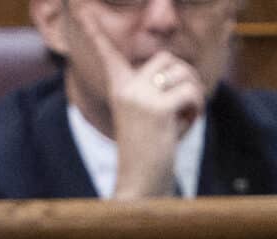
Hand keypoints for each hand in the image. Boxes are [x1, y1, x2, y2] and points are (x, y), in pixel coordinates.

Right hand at [80, 17, 204, 197]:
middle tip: (185, 105)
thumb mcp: (150, 117)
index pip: (107, 52)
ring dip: (194, 96)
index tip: (79, 6)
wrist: (141, 183)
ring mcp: (140, 97)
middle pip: (167, 58)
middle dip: (186, 78)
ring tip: (183, 119)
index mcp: (119, 88)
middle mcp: (125, 88)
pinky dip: (197, 109)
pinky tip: (185, 126)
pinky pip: (191, 93)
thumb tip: (180, 70)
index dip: (93, 29)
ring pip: (183, 73)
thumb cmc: (150, 153)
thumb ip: (156, 92)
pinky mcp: (157, 109)